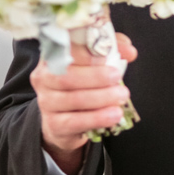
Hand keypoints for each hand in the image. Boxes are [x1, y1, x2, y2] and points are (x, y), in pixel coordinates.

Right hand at [31, 32, 135, 174]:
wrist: (64, 122)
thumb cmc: (80, 86)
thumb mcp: (93, 65)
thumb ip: (111, 50)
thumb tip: (129, 51)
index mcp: (52, 57)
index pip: (65, 50)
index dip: (87, 50)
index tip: (109, 53)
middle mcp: (44, 77)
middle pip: (66, 76)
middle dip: (96, 76)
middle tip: (118, 77)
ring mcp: (46, 102)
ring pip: (73, 99)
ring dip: (101, 98)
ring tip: (122, 96)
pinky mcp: (53, 124)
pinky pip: (75, 121)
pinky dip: (97, 118)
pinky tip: (114, 115)